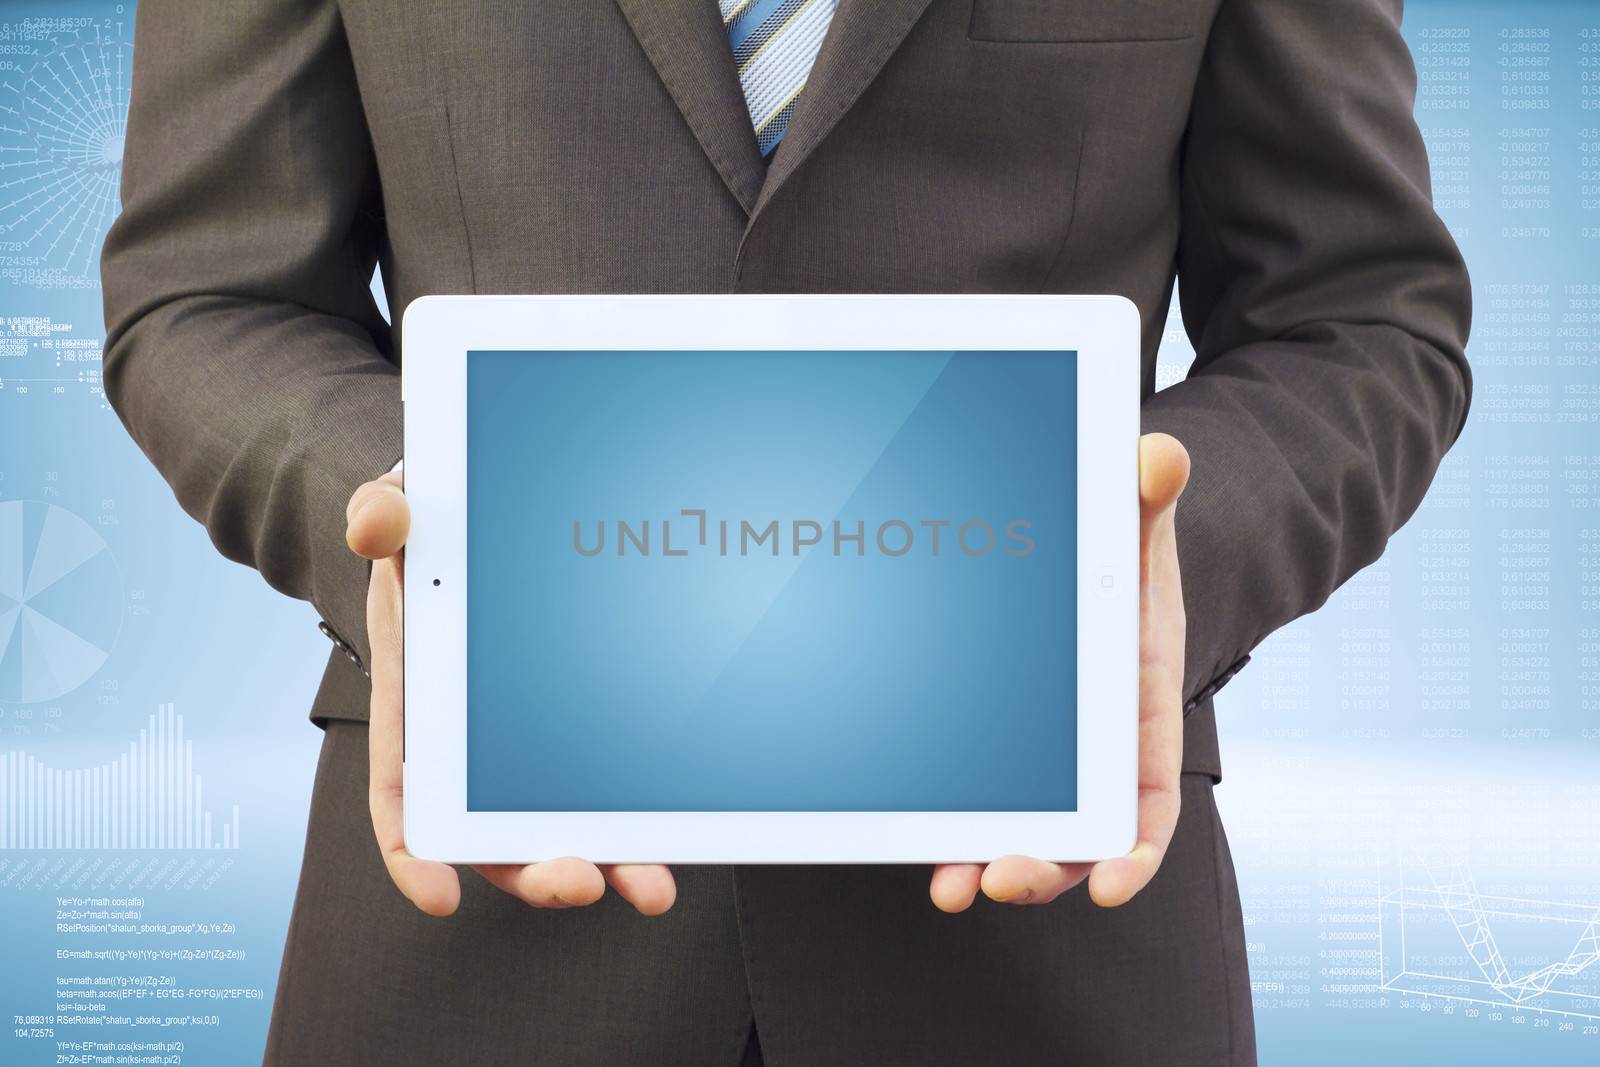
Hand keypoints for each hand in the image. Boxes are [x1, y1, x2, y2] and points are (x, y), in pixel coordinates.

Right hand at [346, 469, 676, 916]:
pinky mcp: (579, 725)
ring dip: (606, 863)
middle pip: (491, 831)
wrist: (469, 521)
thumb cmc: (430, 529)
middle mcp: (469, 739)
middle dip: (535, 868)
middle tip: (582, 882)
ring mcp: (524, 740)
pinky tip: (678, 837)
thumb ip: (382, 515)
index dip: (413, 850)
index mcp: (416, 701)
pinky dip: (637, 819)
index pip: (403, 791)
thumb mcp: (401, 511)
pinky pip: (607, 784)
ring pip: (558, 824)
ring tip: (651, 889)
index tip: (438, 896)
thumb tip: (379, 525)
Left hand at [929, 432, 1190, 910]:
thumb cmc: (1122, 553)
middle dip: (1044, 866)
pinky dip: (953, 831)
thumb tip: (1161, 455)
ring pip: (1023, 830)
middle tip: (1002, 878)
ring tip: (954, 884)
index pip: (1149, 798)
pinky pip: (975, 800)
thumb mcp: (1137, 525)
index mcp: (1139, 711)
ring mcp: (1042, 758)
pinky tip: (919, 845)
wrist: (1088, 557)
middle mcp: (1093, 753)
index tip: (1112, 881)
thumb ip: (1147, 496)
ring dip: (989, 862)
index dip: (1136, 849)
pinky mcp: (994, 750)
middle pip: (1078, 834)